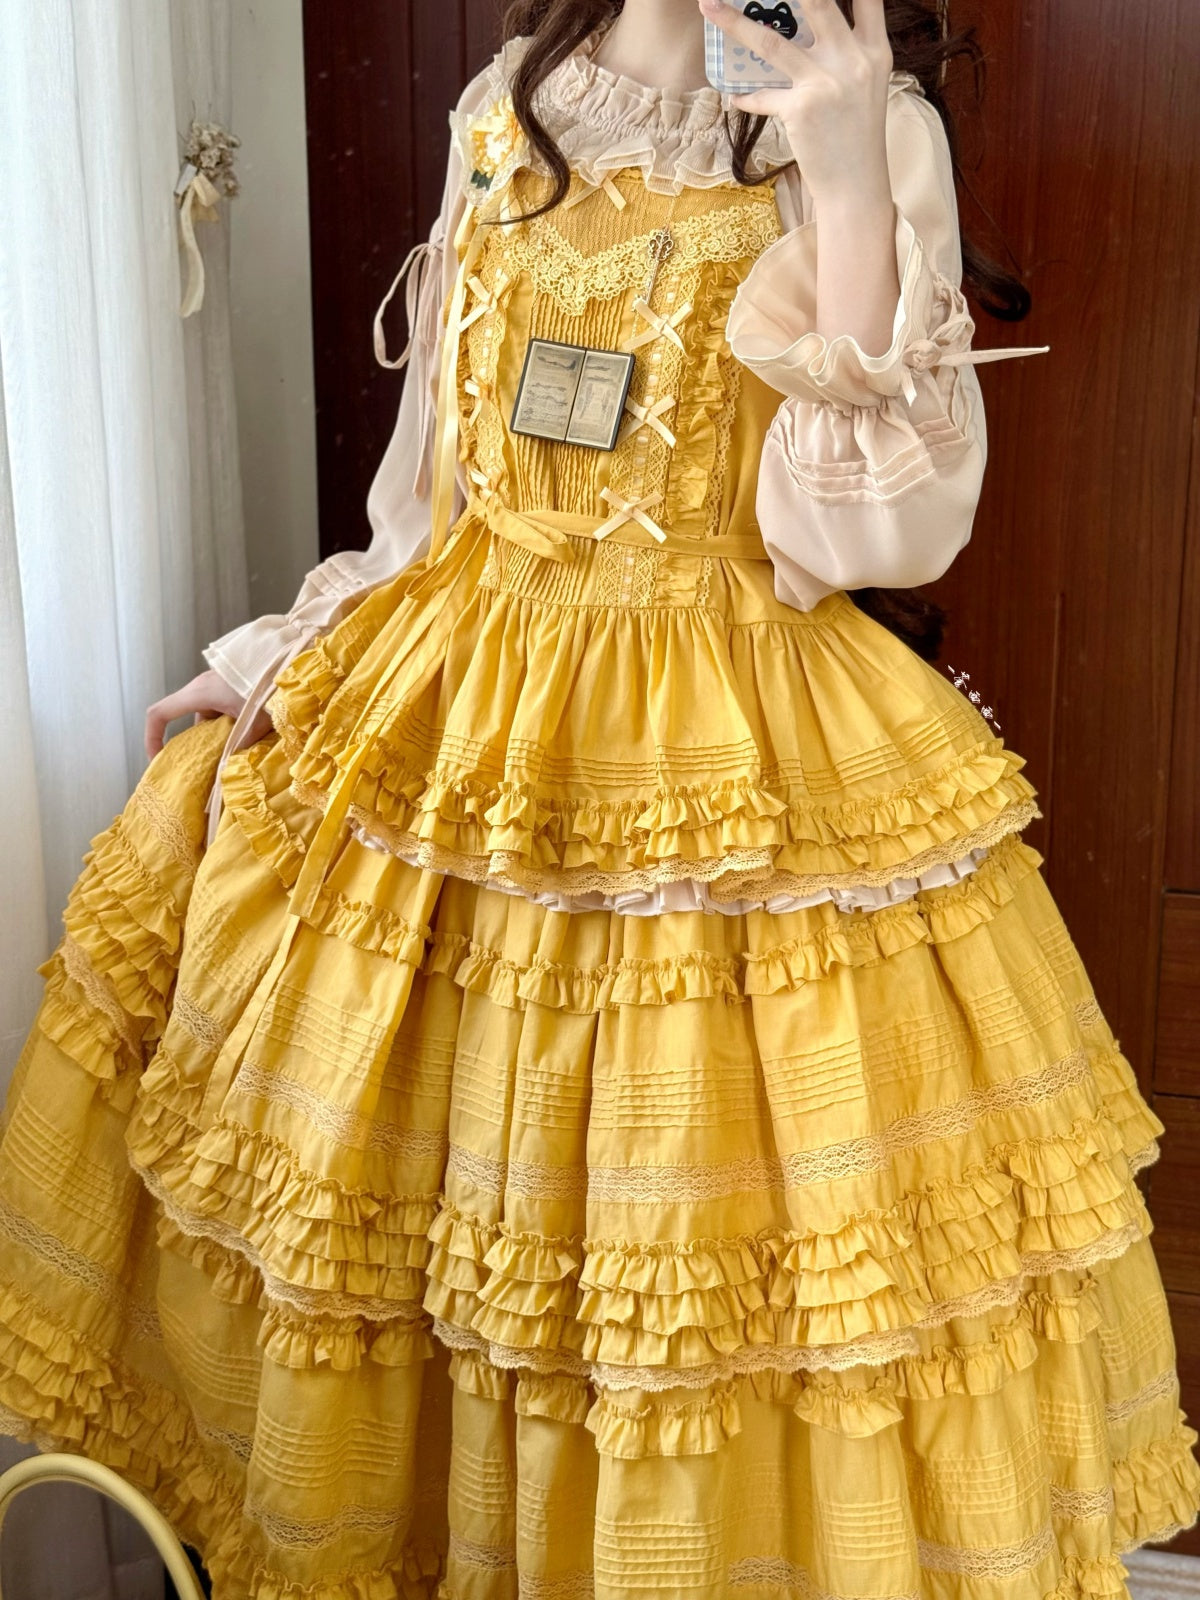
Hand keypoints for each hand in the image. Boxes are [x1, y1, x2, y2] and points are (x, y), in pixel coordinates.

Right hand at [144, 668, 267, 759]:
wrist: (289, 661)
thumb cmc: (269, 687)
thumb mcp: (255, 723)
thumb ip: (239, 748)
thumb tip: (228, 770)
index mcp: (198, 693)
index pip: (159, 713)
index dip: (152, 737)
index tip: (158, 758)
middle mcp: (202, 686)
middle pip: (189, 720)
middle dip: (198, 744)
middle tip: (212, 765)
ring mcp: (216, 684)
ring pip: (208, 717)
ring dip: (219, 736)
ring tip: (238, 752)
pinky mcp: (230, 685)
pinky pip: (220, 709)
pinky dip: (229, 725)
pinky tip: (248, 736)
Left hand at [698, 0, 892, 206]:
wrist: (857, 186)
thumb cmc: (858, 136)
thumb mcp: (865, 86)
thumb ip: (846, 52)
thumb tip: (804, 29)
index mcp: (874, 50)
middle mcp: (853, 60)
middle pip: (818, 2)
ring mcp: (826, 84)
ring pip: (772, 43)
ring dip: (735, 23)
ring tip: (709, 6)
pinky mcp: (801, 110)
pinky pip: (761, 96)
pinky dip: (745, 95)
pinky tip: (734, 94)